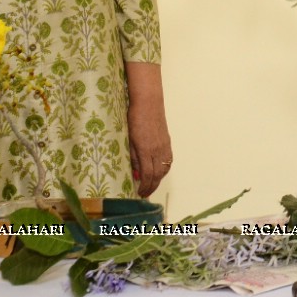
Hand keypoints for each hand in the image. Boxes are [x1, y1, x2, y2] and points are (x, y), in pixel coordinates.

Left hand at [125, 62, 171, 197]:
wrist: (148, 102)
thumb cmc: (134, 118)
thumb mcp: (128, 139)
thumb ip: (132, 157)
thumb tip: (135, 173)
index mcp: (146, 151)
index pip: (148, 175)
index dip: (144, 187)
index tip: (139, 194)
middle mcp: (158, 150)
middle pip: (158, 175)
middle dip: (151, 186)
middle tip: (144, 194)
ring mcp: (164, 146)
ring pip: (165, 168)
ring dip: (158, 179)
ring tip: (150, 184)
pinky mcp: (167, 141)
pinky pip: (168, 160)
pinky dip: (164, 169)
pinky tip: (158, 170)